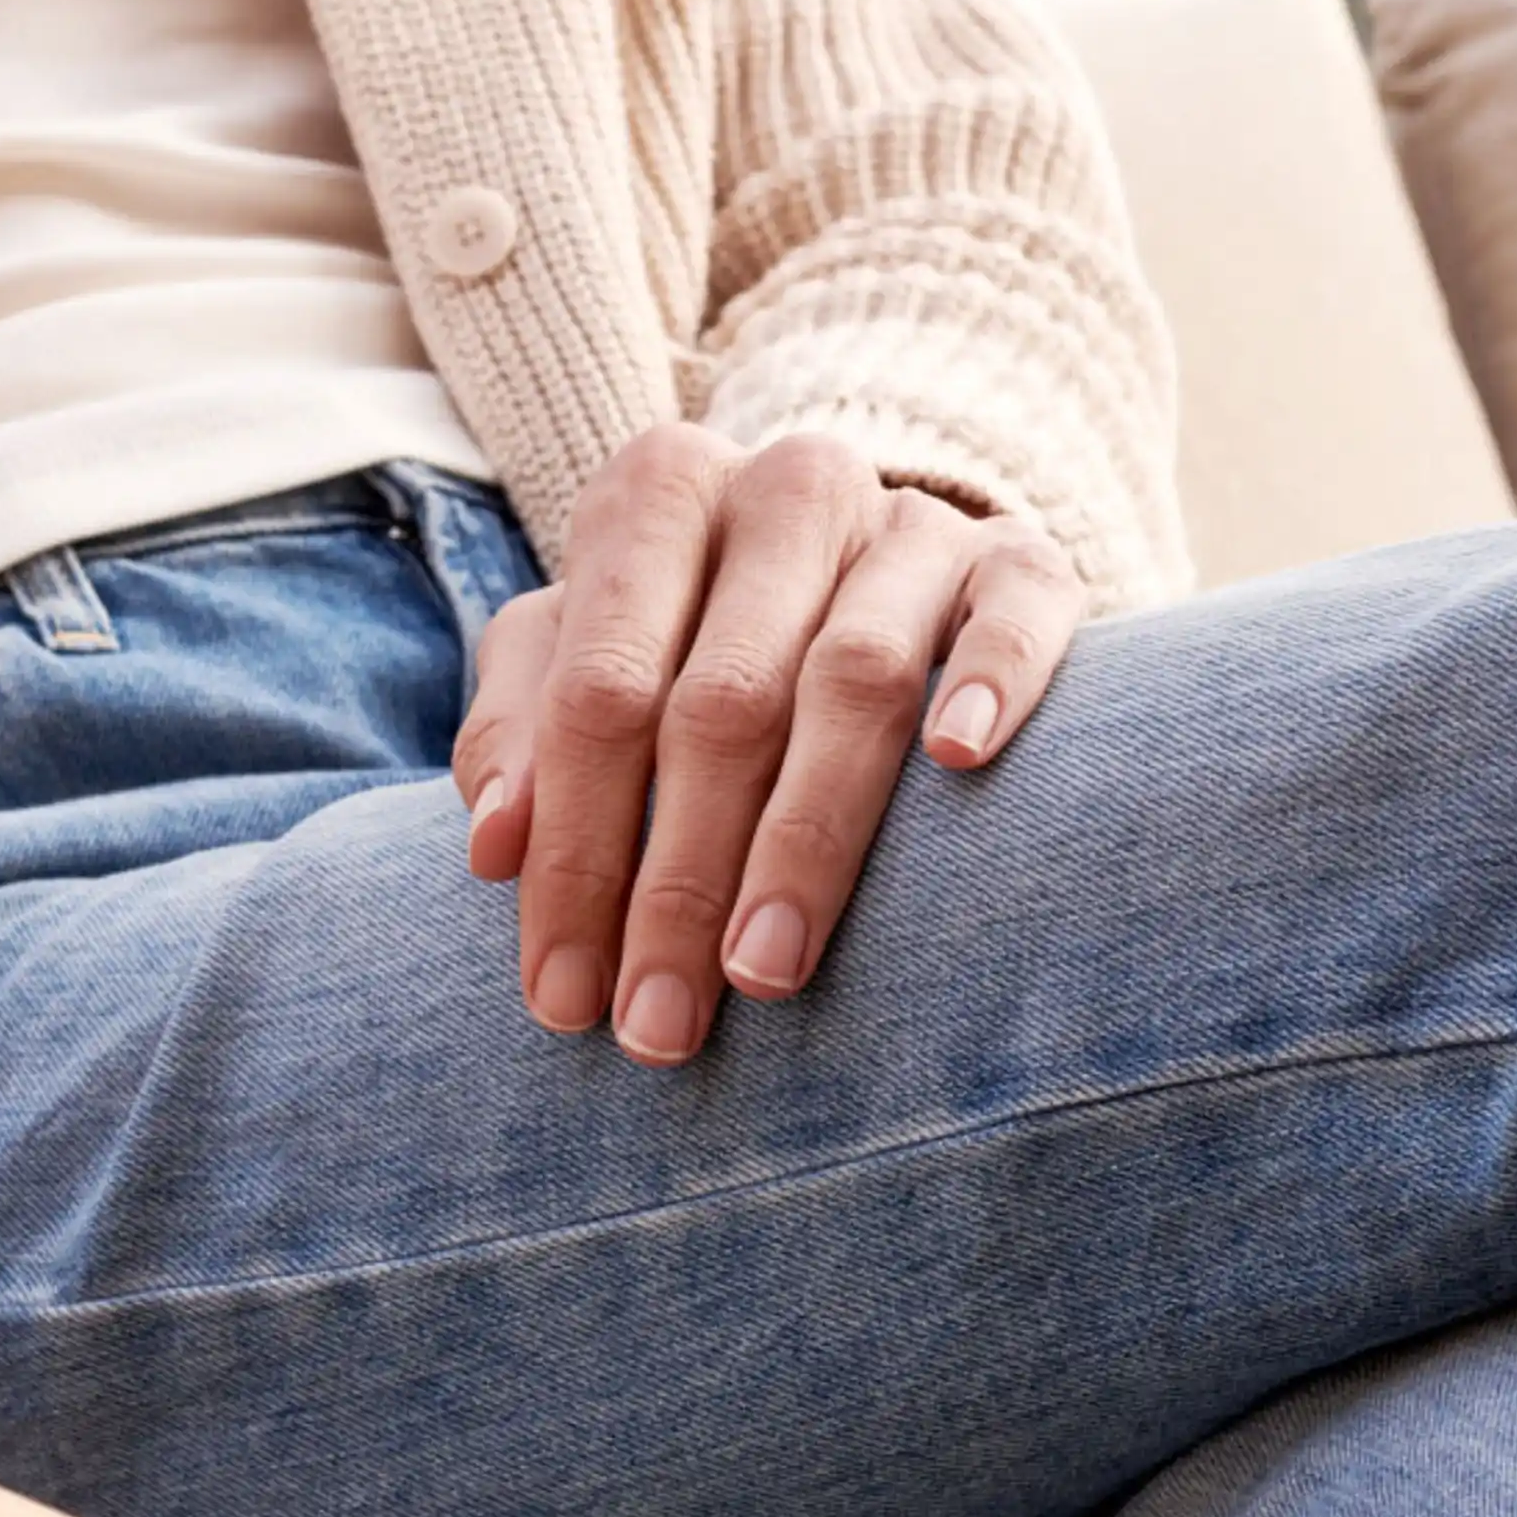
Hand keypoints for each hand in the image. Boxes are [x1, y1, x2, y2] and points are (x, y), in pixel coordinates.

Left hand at [450, 427, 1084, 1066]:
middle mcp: (784, 492)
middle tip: (658, 1023)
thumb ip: (518, 737)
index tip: (562, 993)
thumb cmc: (681, 636)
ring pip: (855, 678)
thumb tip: (493, 845)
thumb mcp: (576, 662)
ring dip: (805, 842)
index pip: (597, 694)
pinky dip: (991, 681)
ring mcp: (911, 523)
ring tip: (763, 971)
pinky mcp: (1022, 556)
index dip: (573, 853)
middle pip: (720, 704)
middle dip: (677, 883)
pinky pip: (1017, 611)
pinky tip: (960, 765)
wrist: (853, 560)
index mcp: (655, 498)